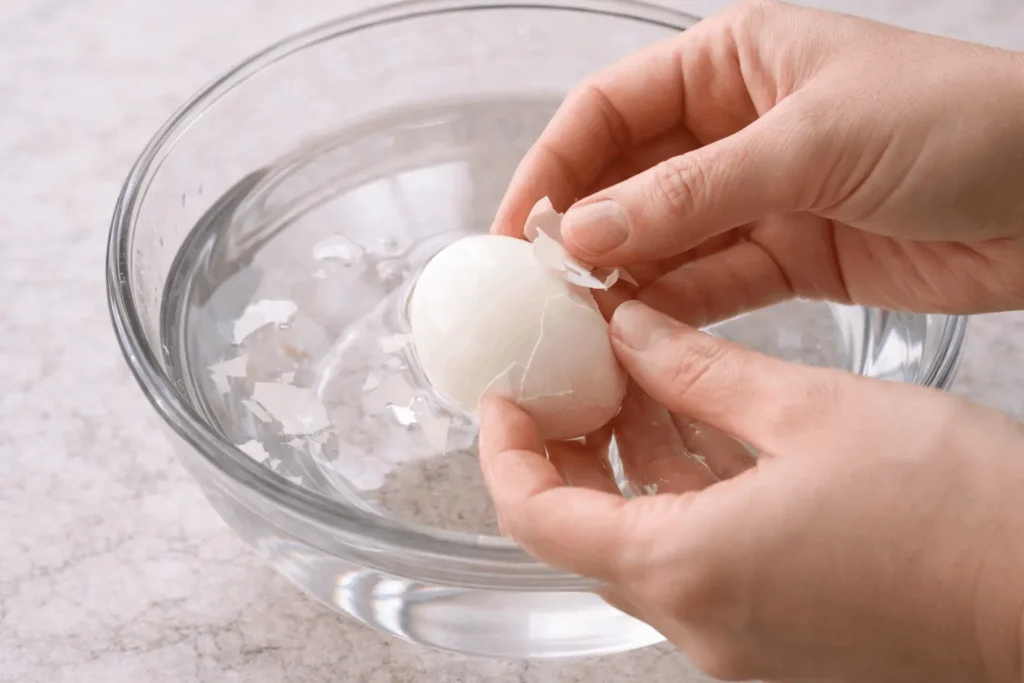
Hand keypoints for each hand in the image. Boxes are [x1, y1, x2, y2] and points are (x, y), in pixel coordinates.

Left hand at [479, 301, 1023, 682]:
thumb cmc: (954, 510)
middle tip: (575, 368)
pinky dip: (689, 493)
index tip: (505, 394)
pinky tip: (705, 421)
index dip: (505, 449)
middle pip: (587, 528)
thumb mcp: (809, 410)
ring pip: (648, 539)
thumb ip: (698, 368)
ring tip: (642, 372)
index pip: (538, 516)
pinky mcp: (780, 635)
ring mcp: (740, 639)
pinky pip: (703, 559)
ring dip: (636, 460)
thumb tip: (629, 331)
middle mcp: (699, 624)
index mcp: (685, 569)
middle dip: (573, 444)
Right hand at [492, 0, 1023, 323]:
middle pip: (627, 181)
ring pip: (664, 241)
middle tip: (540, 292)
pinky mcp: (790, 256)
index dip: (554, 168)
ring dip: (623, 282)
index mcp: (731, 62)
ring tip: (578, 326)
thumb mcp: (811, 143)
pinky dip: (674, 311)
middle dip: (583, 234)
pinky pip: (711, 284)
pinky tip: (637, 337)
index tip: (517, 230)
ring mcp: (759, 195)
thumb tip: (586, 232)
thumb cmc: (960, 123)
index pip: (609, 111)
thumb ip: (691, 193)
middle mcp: (734, 127)